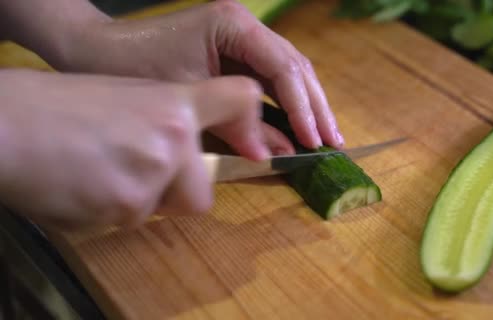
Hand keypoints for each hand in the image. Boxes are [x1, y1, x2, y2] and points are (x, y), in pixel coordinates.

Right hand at [0, 69, 266, 229]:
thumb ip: (162, 119)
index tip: (255, 147)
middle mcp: (174, 139)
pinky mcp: (126, 209)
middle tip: (132, 173)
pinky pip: (126, 223)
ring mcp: (152, 176)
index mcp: (174, 103)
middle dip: (172, 195)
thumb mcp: (121, 95)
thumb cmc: (54, 106)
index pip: (240, 100)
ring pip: (161, 210)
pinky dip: (105, 214)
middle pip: (202, 192)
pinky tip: (79, 188)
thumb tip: (186, 147)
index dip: (249, 124)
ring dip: (135, 202)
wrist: (5, 126)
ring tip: (95, 174)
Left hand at [55, 0, 343, 152]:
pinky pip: (270, 80)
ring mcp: (241, 40)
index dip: (302, 107)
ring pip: (288, 72)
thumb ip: (235, 125)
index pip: (283, 68)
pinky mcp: (234, 55)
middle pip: (295, 67)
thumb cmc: (134, 68)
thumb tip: (275, 154)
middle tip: (334, 142)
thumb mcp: (189, 99)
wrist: (95, 52)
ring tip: (326, 137)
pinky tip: (299, 125)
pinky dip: (285, 104)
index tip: (314, 140)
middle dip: (315, 106)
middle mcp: (245, 27)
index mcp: (234, 26)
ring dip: (307, 105)